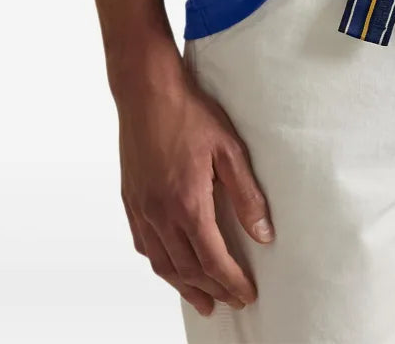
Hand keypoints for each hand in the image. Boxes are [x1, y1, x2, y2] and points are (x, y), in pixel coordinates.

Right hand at [115, 50, 274, 316]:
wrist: (146, 91)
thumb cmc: (189, 113)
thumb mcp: (229, 149)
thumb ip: (247, 195)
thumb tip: (264, 234)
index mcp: (187, 204)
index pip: (213, 260)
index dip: (231, 282)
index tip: (246, 295)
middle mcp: (160, 214)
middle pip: (188, 268)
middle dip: (213, 289)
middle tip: (231, 302)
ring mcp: (141, 208)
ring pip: (162, 263)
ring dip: (184, 286)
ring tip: (203, 300)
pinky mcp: (130, 199)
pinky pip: (143, 244)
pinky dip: (160, 263)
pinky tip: (169, 266)